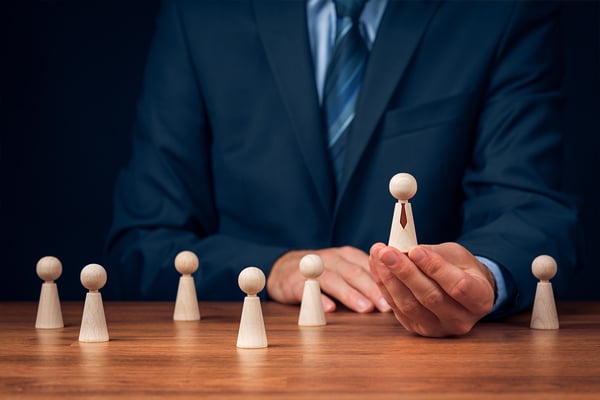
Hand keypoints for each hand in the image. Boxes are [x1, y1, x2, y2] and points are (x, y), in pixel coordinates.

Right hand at [267, 246, 391, 312]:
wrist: (283, 270)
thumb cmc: (322, 273)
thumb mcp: (345, 270)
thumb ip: (365, 279)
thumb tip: (396, 297)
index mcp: (347, 256)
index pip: (369, 266)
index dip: (385, 280)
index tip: (400, 296)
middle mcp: (332, 259)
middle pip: (354, 273)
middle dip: (372, 289)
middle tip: (387, 306)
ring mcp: (313, 268)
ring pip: (333, 280)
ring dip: (350, 294)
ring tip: (364, 308)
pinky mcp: (295, 281)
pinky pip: (308, 289)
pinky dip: (319, 299)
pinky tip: (330, 310)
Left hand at [369, 242, 495, 336]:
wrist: (462, 292)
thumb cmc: (461, 269)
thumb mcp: (456, 255)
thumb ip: (434, 254)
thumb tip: (404, 250)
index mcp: (480, 299)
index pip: (458, 286)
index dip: (435, 268)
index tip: (414, 250)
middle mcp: (462, 320)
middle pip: (430, 297)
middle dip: (405, 272)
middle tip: (386, 252)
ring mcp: (438, 329)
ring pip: (409, 305)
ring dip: (389, 279)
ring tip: (378, 255)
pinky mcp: (418, 329)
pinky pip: (397, 308)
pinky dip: (384, 286)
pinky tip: (377, 266)